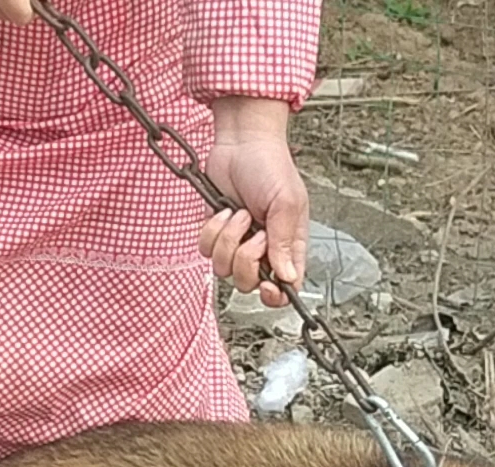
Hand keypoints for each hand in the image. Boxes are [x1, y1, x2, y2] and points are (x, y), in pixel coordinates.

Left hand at [198, 97, 308, 308]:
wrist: (241, 143)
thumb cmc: (271, 167)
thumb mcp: (286, 203)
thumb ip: (285, 243)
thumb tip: (289, 278)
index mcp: (289, 246)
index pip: (286, 288)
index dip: (275, 295)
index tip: (268, 284)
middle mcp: (264, 249)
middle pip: (248, 284)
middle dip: (246, 259)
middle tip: (254, 230)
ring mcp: (237, 242)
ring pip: (223, 269)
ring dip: (228, 239)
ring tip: (237, 213)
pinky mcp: (215, 232)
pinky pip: (205, 251)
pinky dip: (211, 231)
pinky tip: (222, 210)